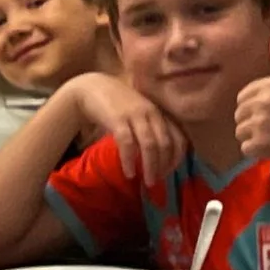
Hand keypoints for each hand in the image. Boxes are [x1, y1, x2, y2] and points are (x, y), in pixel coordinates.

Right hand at [65, 72, 187, 187]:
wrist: (91, 87)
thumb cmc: (116, 102)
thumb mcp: (139, 111)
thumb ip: (150, 126)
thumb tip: (159, 155)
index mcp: (158, 112)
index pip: (178, 137)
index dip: (177, 157)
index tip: (170, 171)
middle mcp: (151, 113)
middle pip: (165, 143)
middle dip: (164, 165)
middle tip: (159, 181)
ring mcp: (134, 115)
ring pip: (150, 145)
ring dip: (151, 166)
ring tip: (148, 182)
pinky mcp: (117, 119)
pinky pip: (128, 144)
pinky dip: (130, 160)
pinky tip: (129, 172)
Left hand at [234, 36, 269, 168]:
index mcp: (267, 85)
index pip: (242, 97)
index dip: (254, 106)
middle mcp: (261, 102)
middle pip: (239, 114)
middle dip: (252, 121)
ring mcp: (259, 124)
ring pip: (240, 132)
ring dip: (253, 137)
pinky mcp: (260, 144)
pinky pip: (245, 148)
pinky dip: (256, 152)